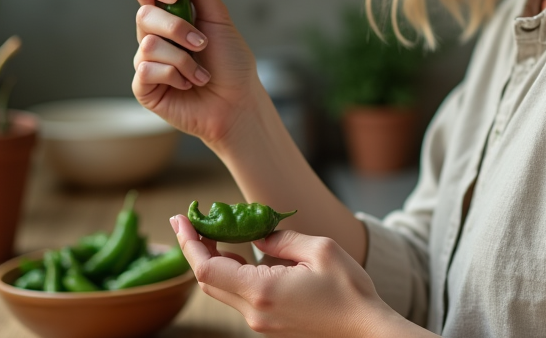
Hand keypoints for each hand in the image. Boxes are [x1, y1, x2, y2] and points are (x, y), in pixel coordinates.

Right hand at [131, 0, 259, 147]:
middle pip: (144, 15)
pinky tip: (188, 85)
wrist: (238, 102)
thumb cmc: (230, 62)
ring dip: (184, 58)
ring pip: (148, 44)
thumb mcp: (219, 19)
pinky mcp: (143, 87)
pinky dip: (175, 75)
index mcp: (168, 16)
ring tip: (201, 72)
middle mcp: (152, 36)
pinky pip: (147, 70)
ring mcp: (146, 62)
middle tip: (201, 41)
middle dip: (177, 27)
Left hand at [171, 214, 399, 337]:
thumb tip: (258, 234)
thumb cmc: (348, 289)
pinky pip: (239, 296)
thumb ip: (282, 239)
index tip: (181, 218)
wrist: (364, 329)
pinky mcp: (269, 323)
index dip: (189, 242)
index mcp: (262, 290)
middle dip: (196, 248)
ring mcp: (260, 321)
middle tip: (193, 219)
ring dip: (214, 260)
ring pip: (222, 289)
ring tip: (216, 231)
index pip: (207, 268)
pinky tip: (240, 252)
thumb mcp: (319, 250)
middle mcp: (254, 310)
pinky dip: (231, 272)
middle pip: (208, 280)